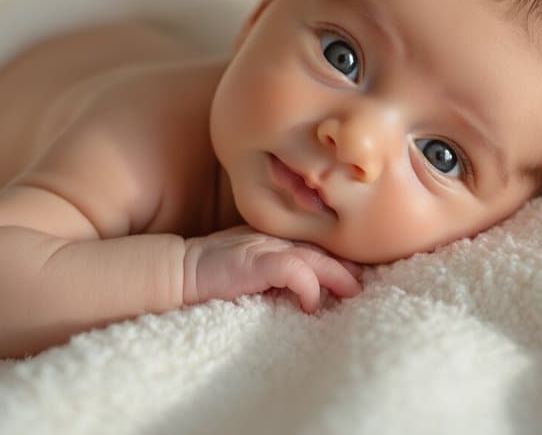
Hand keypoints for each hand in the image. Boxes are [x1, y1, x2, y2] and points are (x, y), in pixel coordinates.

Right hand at [183, 225, 362, 312]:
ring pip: (314, 256)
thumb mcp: (248, 268)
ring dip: (337, 275)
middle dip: (346, 265)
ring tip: (353, 292)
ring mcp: (264, 246)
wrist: (176, 271)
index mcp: (271, 236)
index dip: (337, 257)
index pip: (313, 241)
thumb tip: (305, 292)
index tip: (356, 273)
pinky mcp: (255, 262)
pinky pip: (294, 270)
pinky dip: (309, 286)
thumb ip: (273, 270)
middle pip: (319, 247)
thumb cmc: (210, 275)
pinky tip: (311, 304)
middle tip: (364, 282)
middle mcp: (271, 236)